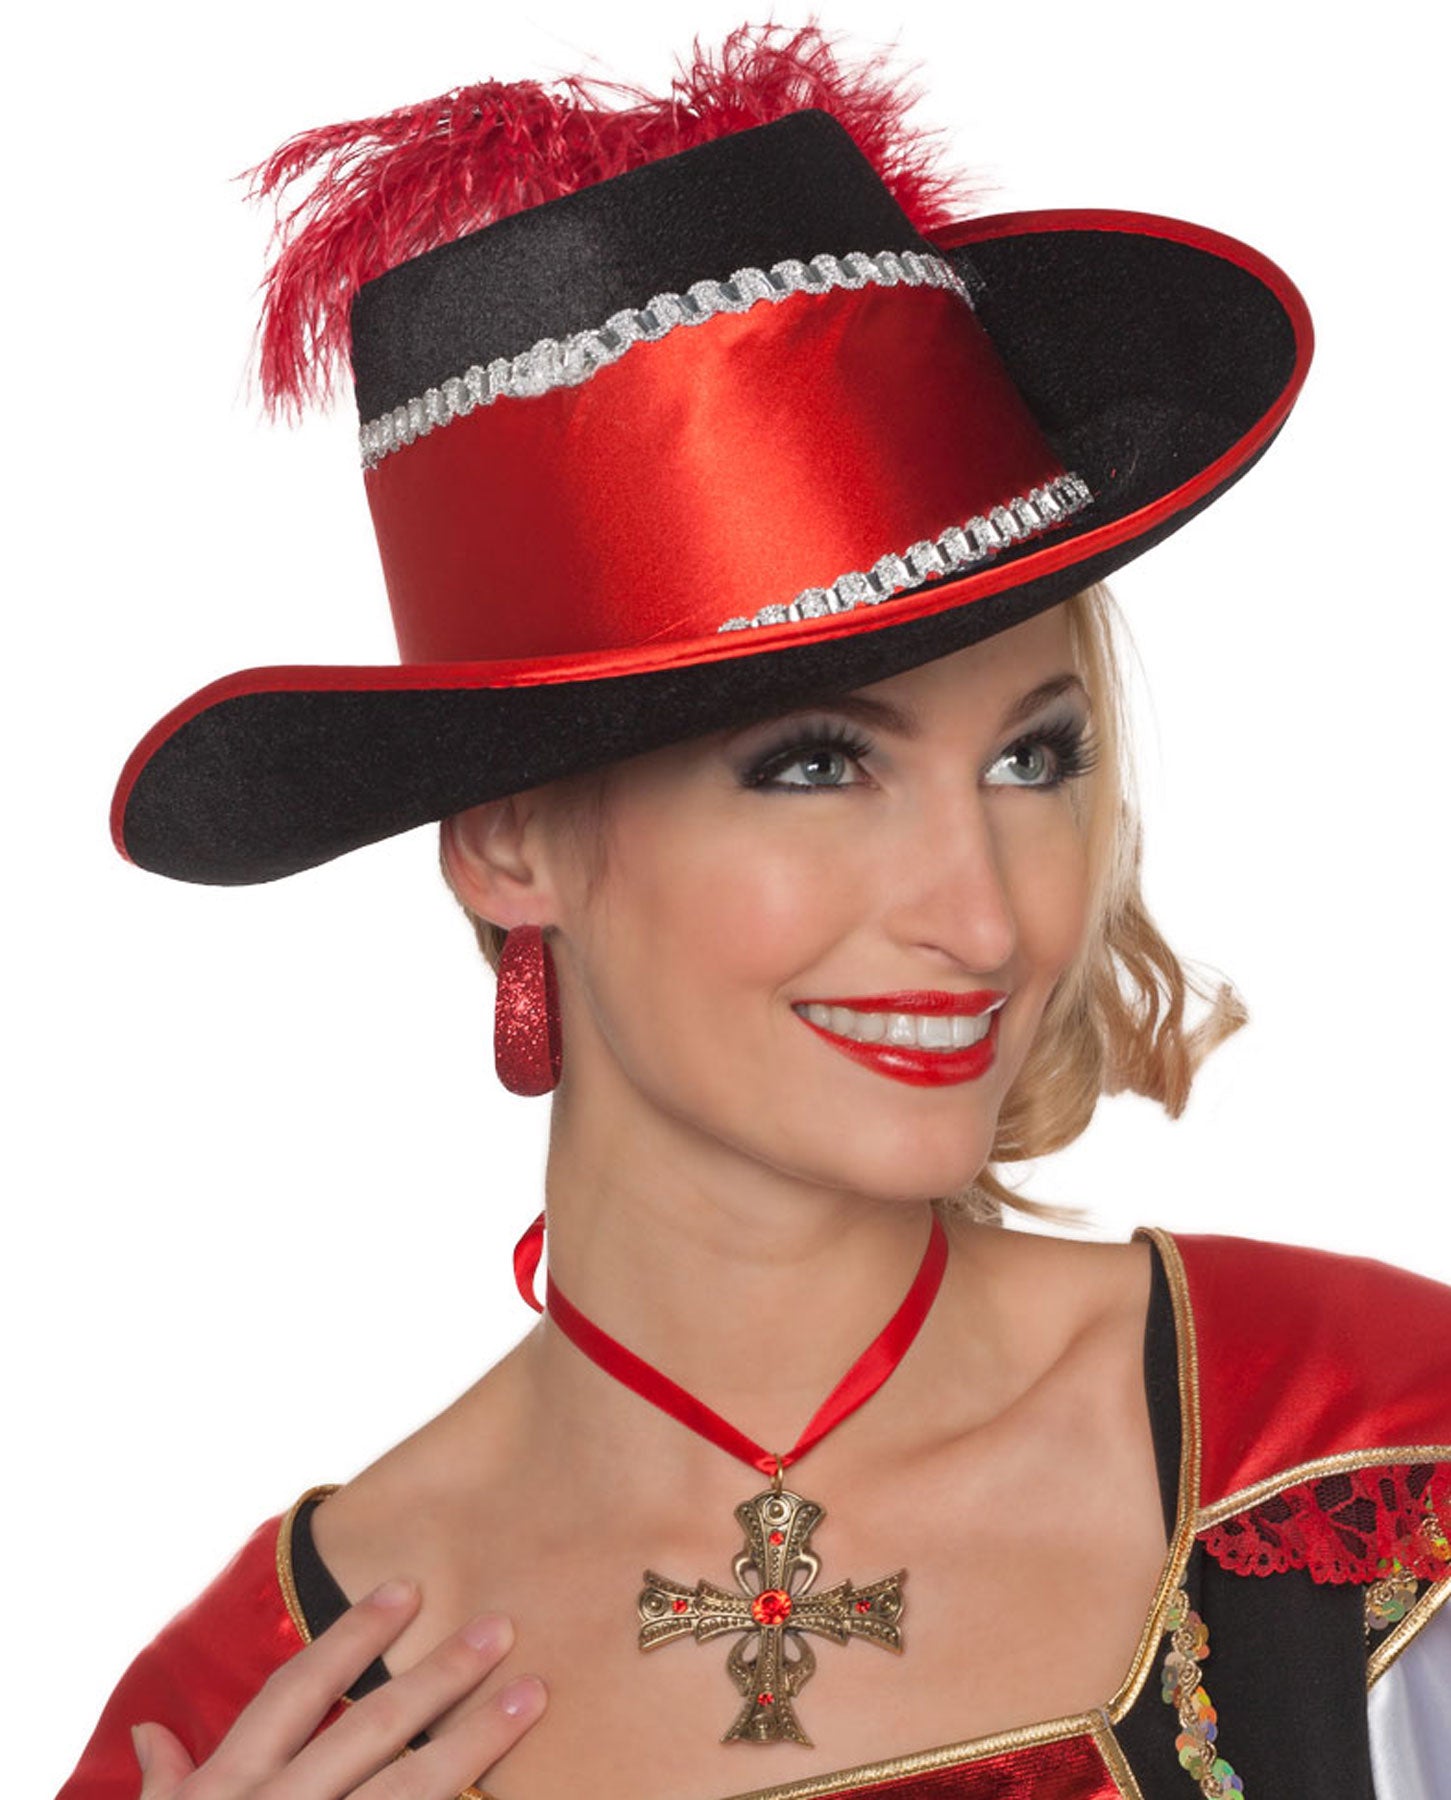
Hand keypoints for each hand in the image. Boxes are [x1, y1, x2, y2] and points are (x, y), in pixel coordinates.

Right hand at [131, 1578, 544, 1798]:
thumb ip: (164, 1789)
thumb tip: (149, 1732)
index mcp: (228, 1792)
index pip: (296, 1694)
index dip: (351, 1638)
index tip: (409, 1588)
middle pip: (370, 1730)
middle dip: (439, 1676)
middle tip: (502, 1627)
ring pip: (410, 1791)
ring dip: (477, 1742)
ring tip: (532, 1696)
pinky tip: (510, 1791)